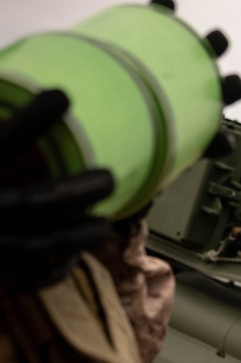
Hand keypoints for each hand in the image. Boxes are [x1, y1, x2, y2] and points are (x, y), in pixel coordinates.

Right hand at [0, 90, 113, 290]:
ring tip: (103, 223)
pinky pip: (23, 277)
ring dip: (77, 236)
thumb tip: (9, 84)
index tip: (62, 96)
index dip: (31, 119)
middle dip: (75, 191)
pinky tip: (72, 258)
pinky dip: (52, 270)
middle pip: (30, 202)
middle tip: (108, 178)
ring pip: (36, 246)